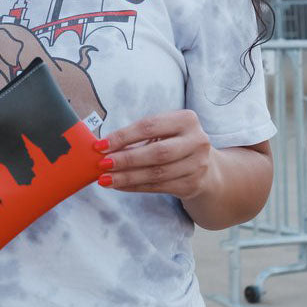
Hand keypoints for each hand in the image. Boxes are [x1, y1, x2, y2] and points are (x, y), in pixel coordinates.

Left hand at [93, 110, 215, 200]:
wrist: (205, 166)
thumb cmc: (174, 142)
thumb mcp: (163, 131)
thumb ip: (138, 136)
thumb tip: (103, 147)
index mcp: (187, 120)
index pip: (150, 126)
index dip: (123, 136)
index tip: (101, 145)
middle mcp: (197, 141)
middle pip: (157, 152)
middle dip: (126, 159)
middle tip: (103, 163)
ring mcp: (198, 165)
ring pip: (157, 173)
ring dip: (127, 177)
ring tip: (105, 179)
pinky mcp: (193, 185)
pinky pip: (158, 187)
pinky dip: (135, 187)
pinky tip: (119, 185)